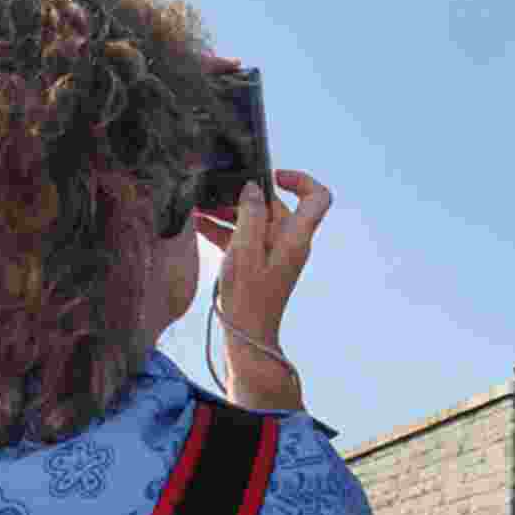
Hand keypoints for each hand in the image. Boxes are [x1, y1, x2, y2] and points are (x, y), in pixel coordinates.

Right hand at [194, 170, 332, 391]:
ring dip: (228, 212)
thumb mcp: (245, 252)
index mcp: (295, 238)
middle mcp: (289, 242)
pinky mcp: (258, 264)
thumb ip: (251, 216)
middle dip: (244, 196)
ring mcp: (273, 253)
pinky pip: (244, 238)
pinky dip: (225, 230)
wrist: (247, 338)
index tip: (272, 176)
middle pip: (275, 207)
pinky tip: (198, 226)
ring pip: (255, 221)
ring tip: (198, 206)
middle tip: (212, 191)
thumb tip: (253, 188)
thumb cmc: (248, 299)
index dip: (300, 180)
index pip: (317, 197)